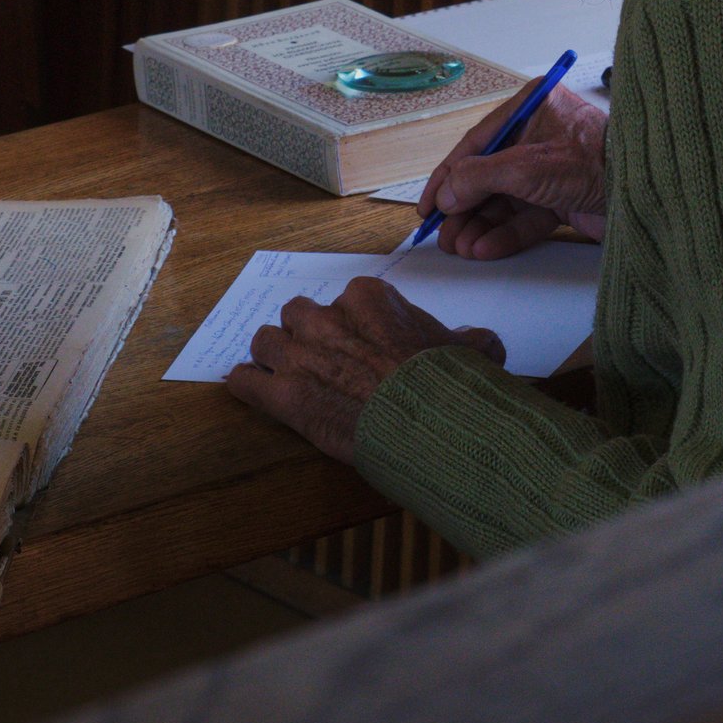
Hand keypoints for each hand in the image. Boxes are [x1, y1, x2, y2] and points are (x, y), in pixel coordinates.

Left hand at [225, 273, 505, 462]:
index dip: (352, 325)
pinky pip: (243, 380)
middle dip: (307, 336)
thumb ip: (469, 339)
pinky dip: (247, 385)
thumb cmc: (450, 385)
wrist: (431, 424)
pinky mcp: (283, 394)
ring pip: (266, 341)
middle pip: (298, 314)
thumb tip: (480, 342)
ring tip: (287, 376)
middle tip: (324, 361)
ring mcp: (300, 355)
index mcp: (369, 298)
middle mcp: (328, 318)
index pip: (347, 299)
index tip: (361, 346)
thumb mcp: (474, 350)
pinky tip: (256, 393)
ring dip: (274, 357)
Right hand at [418, 82, 607, 260]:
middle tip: (443, 236)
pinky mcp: (564, 198)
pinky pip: (526, 217)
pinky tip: (484, 249)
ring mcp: (552, 169)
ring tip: (460, 248)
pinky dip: (505, 233)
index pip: (475, 144)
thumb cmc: (592, 162)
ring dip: (480, 225)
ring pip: (505, 200)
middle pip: (487, 176)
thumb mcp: (524, 166)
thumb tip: (445, 195)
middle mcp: (539, 135)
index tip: (427, 206)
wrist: (645, 191)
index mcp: (530, 109)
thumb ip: (477, 177)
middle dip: (463, 208)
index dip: (447, 177)